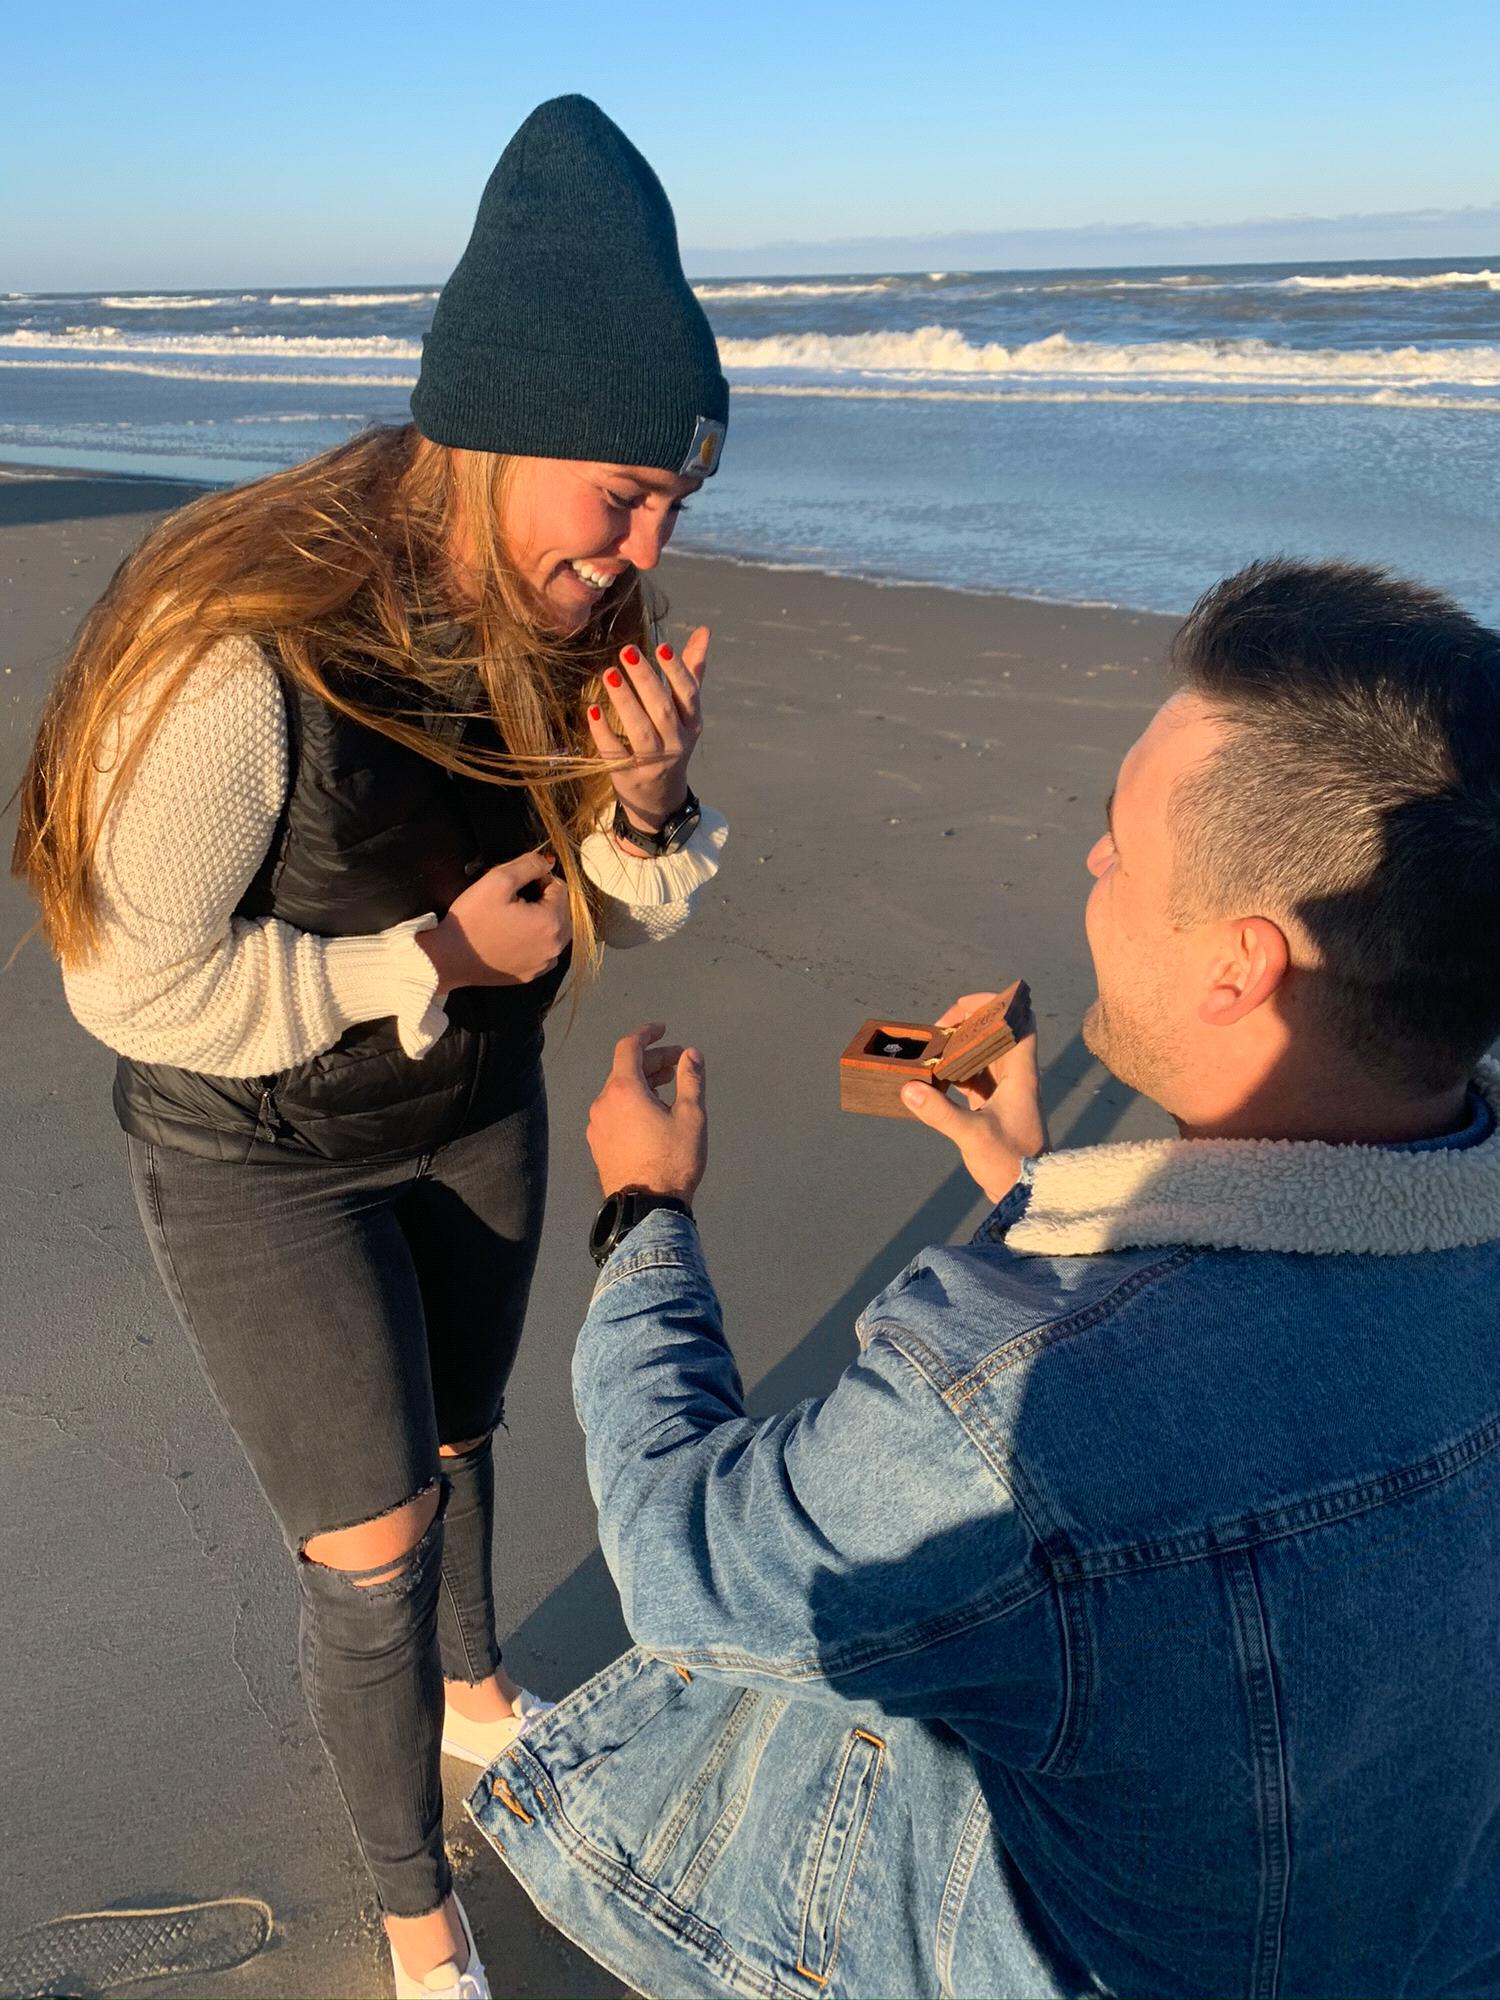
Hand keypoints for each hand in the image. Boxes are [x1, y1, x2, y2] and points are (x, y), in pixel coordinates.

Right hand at [417, 850, 571, 993]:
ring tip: (513, 917)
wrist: (449, 958)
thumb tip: (548, 862)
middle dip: (543, 900)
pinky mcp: (532, 974)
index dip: (539, 880)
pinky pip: (544, 951)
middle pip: (562, 911)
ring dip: (541, 919)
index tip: (517, 885)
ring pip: (555, 931)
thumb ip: (528, 865)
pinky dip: (535, 940)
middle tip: (514, 900)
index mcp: (551, 922)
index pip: (561, 889)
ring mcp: (545, 964)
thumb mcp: (498, 880)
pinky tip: (513, 937)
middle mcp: (555, 947)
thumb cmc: (472, 918)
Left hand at [586, 628, 708, 836]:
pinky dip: (604, 732)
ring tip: (609, 673)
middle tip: (626, 651)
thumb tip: (704, 631)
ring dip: (625, 701)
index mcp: (692, 724)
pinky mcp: (628, 775)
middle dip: (645, 680)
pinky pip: (616, 752)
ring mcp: (653, 762)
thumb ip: (692, 672)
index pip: (688, 695)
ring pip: (640, 730)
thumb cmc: (671, 742)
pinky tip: (593, 710)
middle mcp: (676, 744)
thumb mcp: (686, 712)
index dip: (676, 671)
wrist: (660, 799)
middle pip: (662, 710)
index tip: (661, 646)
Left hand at [587, 1023, 706, 1202]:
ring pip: (618, 1091)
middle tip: (679, 1064)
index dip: (647, 1034)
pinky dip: (632, 1101)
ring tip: (669, 1088)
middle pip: (625, 1069)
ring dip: (643, 1082)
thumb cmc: (673, 1160)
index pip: (629, 1047)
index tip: (663, 1030)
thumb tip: (691, 1053)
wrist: (646, 1208)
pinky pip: (614, 1110)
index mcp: (623, 1089)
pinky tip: (652, 1114)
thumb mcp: (691, 1116)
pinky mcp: (597, 1143)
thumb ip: (691, 1079)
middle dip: (653, 1061)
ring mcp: (596, 1124)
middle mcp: (603, 1102)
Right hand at [899, 992, 1047, 1202]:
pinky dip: (956, 1072)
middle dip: (968, 1026)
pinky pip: (974, 1078)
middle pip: (997, 1035)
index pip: (1020, 1023)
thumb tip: (909, 1088)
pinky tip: (934, 1077)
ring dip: (960, 1049)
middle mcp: (1016, 1079)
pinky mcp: (993, 1108)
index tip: (965, 1005)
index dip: (997, 1006)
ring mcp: (1005, 1093)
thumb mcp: (973, 1136)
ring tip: (933, 1050)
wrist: (1028, 1192)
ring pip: (984, 1057)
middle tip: (939, 1030)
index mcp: (1021, 1076)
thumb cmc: (1012, 1163)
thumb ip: (940, 1113)